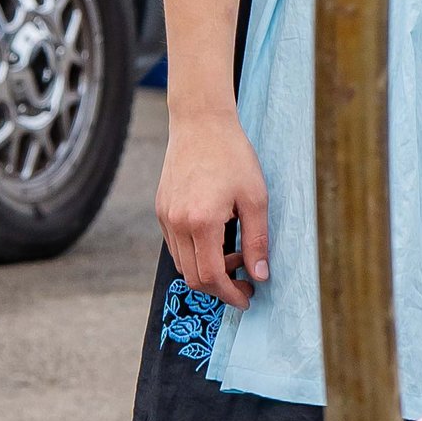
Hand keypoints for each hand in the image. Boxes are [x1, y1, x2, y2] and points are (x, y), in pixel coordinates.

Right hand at [157, 108, 270, 303]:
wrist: (201, 122)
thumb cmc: (232, 156)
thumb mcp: (255, 199)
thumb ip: (257, 240)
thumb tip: (260, 276)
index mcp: (201, 222)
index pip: (210, 277)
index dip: (230, 294)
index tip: (247, 298)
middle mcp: (177, 223)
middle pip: (192, 277)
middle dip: (220, 288)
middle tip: (245, 282)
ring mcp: (165, 216)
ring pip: (182, 263)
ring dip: (207, 270)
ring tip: (235, 254)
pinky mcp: (161, 208)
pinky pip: (175, 245)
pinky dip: (195, 253)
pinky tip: (217, 239)